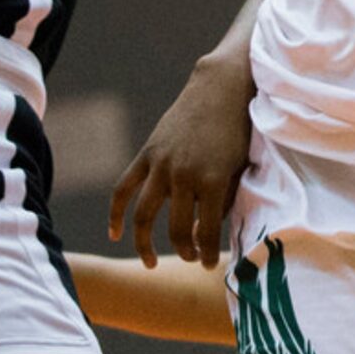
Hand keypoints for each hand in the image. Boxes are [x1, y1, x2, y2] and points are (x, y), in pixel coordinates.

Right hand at [109, 54, 254, 268]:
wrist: (220, 88)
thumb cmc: (237, 130)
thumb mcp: (239, 167)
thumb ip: (225, 200)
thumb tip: (207, 230)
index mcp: (213, 181)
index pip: (205, 232)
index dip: (205, 253)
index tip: (208, 264)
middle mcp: (184, 175)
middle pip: (176, 229)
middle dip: (184, 250)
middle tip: (190, 258)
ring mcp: (162, 164)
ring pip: (144, 214)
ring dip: (145, 243)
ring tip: (150, 262)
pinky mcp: (148, 153)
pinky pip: (124, 188)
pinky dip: (116, 213)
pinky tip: (114, 234)